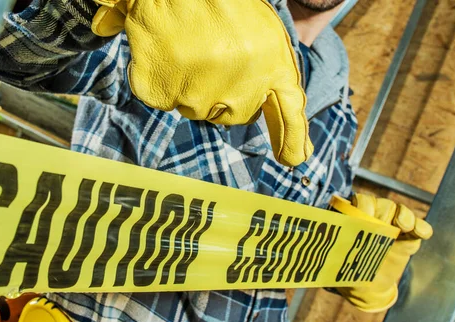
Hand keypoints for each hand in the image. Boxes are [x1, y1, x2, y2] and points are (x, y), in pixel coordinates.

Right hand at [91, 0, 312, 165]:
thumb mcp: (259, 29)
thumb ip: (266, 72)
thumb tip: (283, 132)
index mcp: (272, 65)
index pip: (288, 113)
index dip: (291, 140)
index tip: (295, 159)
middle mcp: (238, 90)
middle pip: (231, 114)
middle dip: (223, 95)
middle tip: (211, 57)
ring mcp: (197, 96)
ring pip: (193, 108)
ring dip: (189, 85)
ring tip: (187, 46)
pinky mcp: (161, 93)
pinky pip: (161, 98)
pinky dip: (159, 79)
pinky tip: (164, 50)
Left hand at [337, 193, 432, 311]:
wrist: (368, 286)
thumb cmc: (348, 269)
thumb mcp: (339, 260)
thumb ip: (334, 250)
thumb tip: (318, 249)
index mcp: (353, 218)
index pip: (357, 202)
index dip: (361, 205)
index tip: (364, 214)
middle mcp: (373, 217)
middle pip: (380, 203)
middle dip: (382, 209)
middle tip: (383, 222)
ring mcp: (392, 225)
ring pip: (400, 210)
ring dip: (404, 215)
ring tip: (404, 226)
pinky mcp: (409, 236)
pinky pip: (419, 226)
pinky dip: (421, 227)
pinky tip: (421, 234)